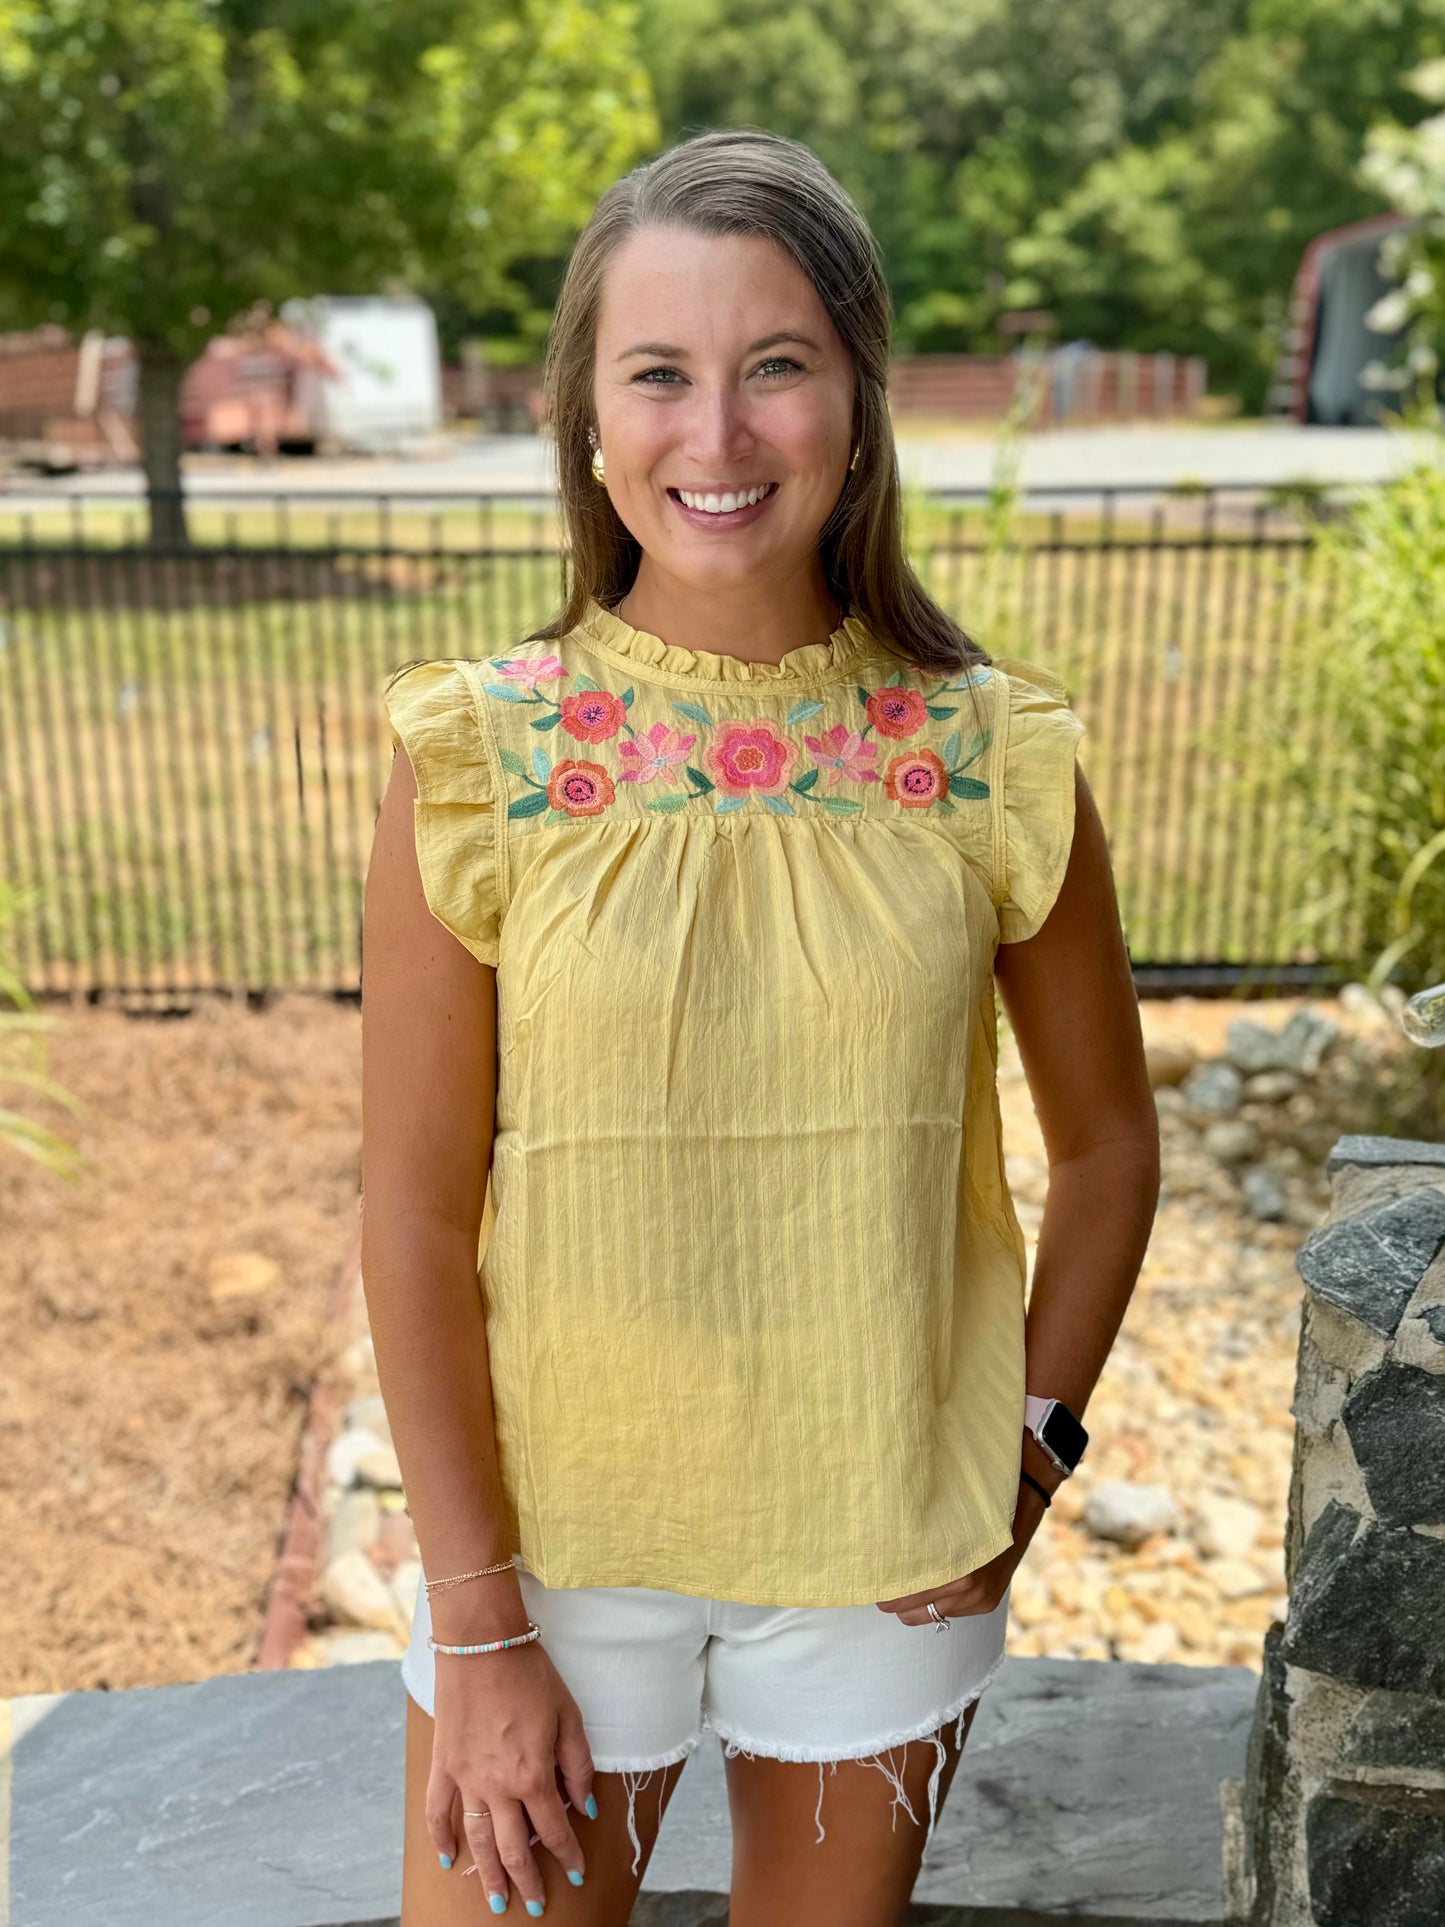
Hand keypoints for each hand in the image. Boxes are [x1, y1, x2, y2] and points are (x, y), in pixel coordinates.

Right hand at [427, 1638, 594, 1912]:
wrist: (482, 1642)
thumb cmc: (531, 1674)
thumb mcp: (568, 1715)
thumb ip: (577, 1765)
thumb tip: (584, 1806)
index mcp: (532, 1775)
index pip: (553, 1829)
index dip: (567, 1853)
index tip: (576, 1871)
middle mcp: (498, 1786)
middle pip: (513, 1847)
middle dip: (527, 1880)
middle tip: (535, 1905)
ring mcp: (466, 1778)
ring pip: (477, 1840)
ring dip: (488, 1875)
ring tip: (497, 1902)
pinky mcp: (444, 1764)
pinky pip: (438, 1810)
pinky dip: (441, 1838)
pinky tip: (448, 1859)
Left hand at [875, 1478, 1049, 1625]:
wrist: (1024, 1500)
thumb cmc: (978, 1503)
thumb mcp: (945, 1518)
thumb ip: (920, 1539)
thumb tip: (883, 1546)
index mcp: (957, 1570)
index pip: (906, 1593)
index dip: (885, 1588)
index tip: (871, 1580)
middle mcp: (969, 1589)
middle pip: (911, 1611)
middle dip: (895, 1599)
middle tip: (880, 1584)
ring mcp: (980, 1599)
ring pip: (927, 1615)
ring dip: (914, 1603)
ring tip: (902, 1583)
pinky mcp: (987, 1603)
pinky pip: (947, 1613)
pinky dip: (935, 1601)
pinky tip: (931, 1582)